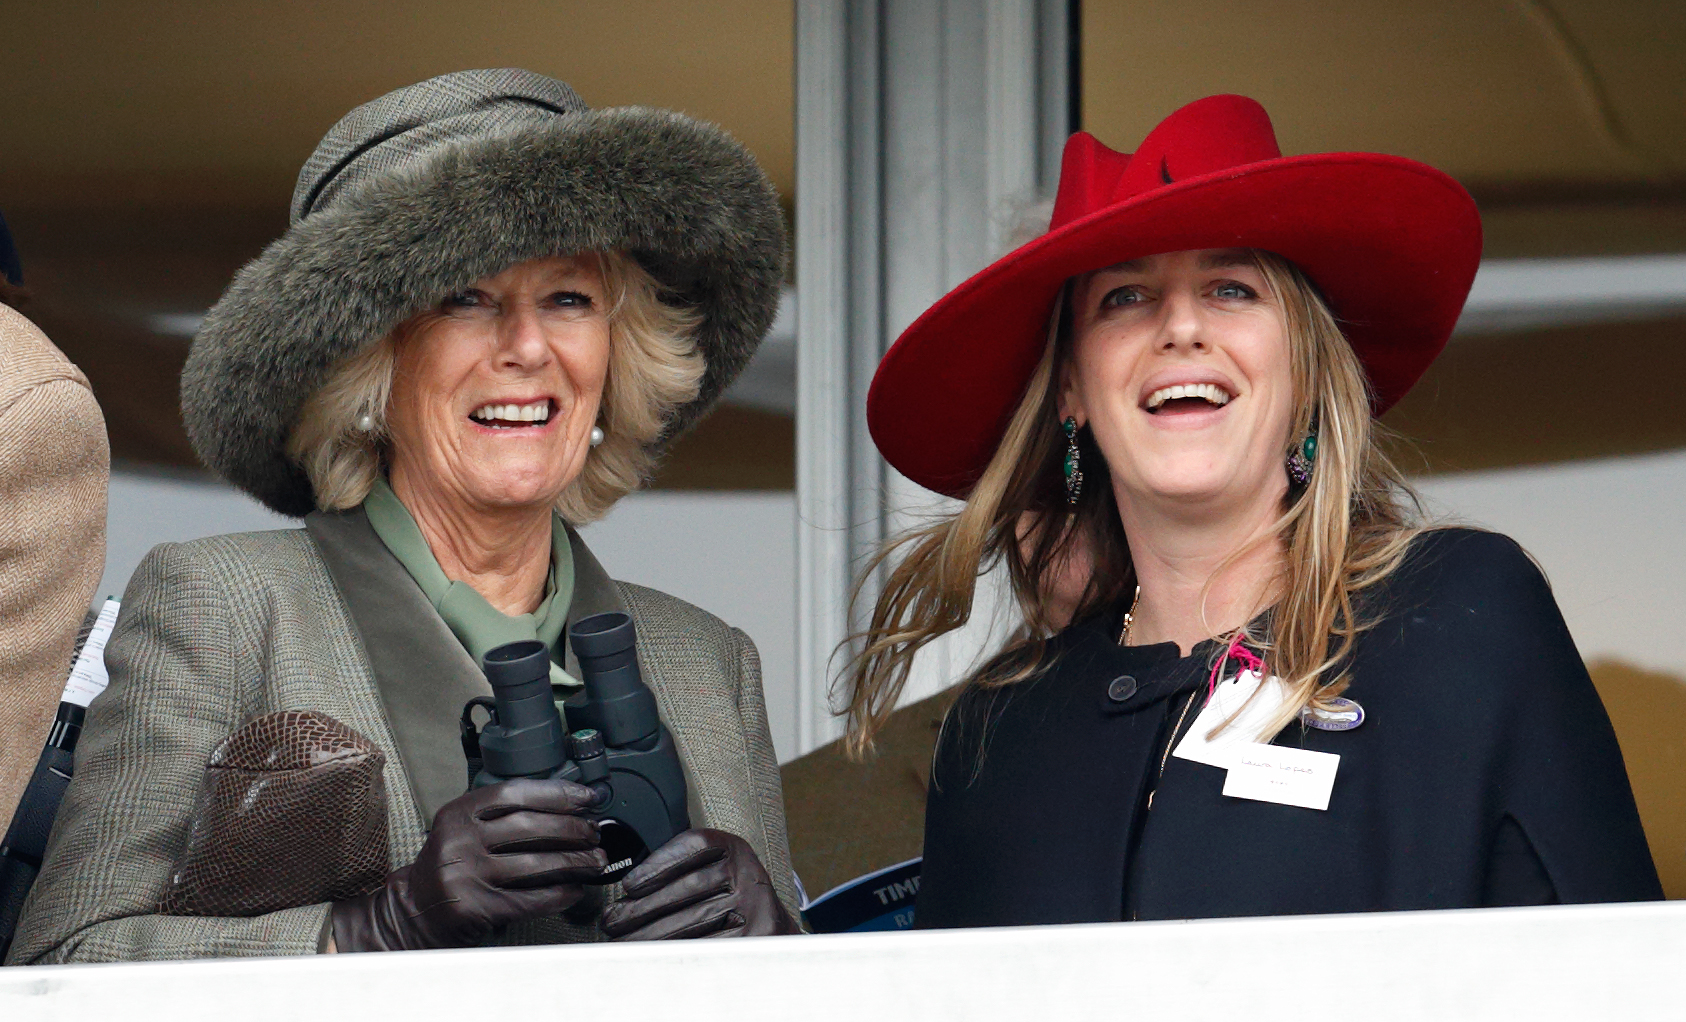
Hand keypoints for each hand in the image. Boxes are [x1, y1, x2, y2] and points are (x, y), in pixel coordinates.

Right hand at [331, 778, 605, 951]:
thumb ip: (502, 815)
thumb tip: (568, 806)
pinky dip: (560, 894)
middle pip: (530, 826)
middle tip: (596, 832)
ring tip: (596, 861)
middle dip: (573, 828)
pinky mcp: (476, 906)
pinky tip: (576, 890)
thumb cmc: (452, 864)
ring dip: (575, 862)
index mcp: (459, 812)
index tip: (588, 796)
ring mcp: (467, 874)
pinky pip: (530, 898)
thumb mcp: (465, 828)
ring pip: (536, 864)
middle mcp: (460, 840)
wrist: (415, 909)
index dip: (557, 792)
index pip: (514, 792)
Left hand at [601, 829, 798, 939]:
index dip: (658, 863)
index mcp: (734, 849)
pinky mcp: (755, 934)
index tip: (629, 884)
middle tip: (612, 921)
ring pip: (693, 919)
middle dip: (642, 907)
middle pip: (687, 888)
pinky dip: (674, 951)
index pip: (695, 845)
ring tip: (622, 941)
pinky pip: (707, 944)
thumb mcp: (714, 869)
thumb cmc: (729, 898)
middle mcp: (747, 872)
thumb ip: (681, 870)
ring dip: (650, 933)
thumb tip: (628, 893)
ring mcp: (754, 904)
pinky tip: (652, 954)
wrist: (769, 927)